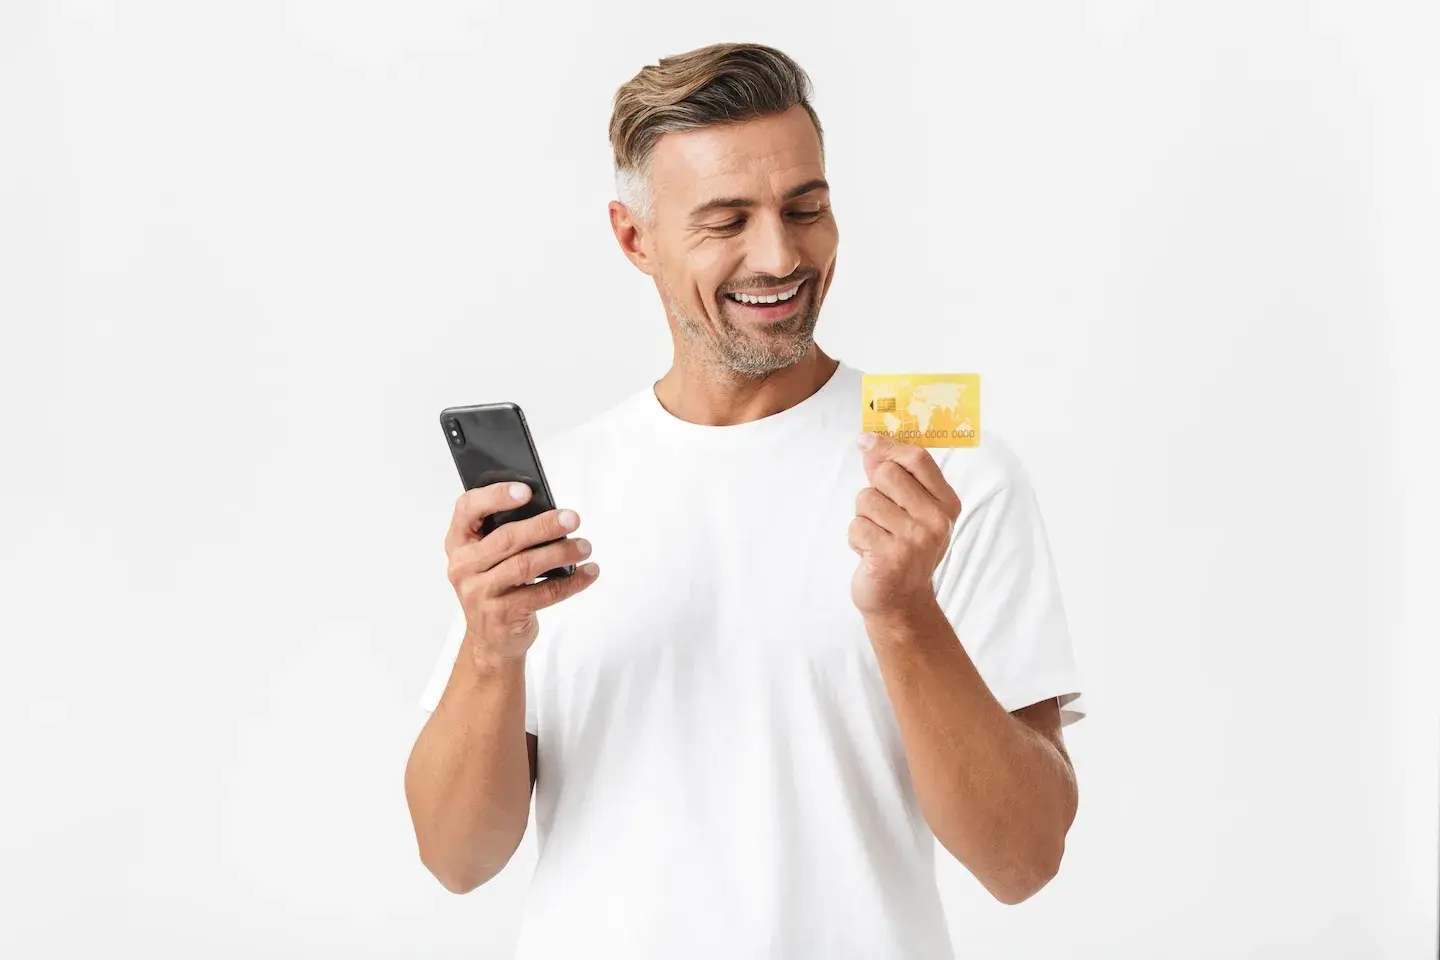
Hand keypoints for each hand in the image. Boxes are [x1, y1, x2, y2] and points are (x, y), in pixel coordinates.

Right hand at [444, 482, 598, 669]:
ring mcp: (480, 593)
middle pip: (506, 538)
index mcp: (459, 542)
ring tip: (585, 546)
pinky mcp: (502, 615)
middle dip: (543, 526)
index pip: (468, 508)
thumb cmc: (496, 586)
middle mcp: (463, 566)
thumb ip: (507, 533)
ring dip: (561, 553)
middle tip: (572, 518)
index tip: (526, 490)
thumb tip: (552, 513)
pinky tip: (588, 572)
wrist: (491, 640)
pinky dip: (570, 582)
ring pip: (525, 565)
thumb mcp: (490, 558)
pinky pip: (543, 594)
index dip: (495, 496)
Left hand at [849, 432, 962, 619]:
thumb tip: (870, 444)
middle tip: (882, 517)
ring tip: (877, 538)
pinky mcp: (890, 557)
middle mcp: (936, 520)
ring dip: (863, 518)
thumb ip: (895, 478)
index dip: (888, 446)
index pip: (918, 459)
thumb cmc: (904, 550)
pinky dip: (856, 539)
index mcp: (946, 504)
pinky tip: (870, 554)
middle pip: (887, 474)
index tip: (867, 441)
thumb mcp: (910, 511)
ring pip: (866, 499)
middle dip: (874, 490)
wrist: (902, 602)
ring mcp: (915, 540)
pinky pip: (856, 526)